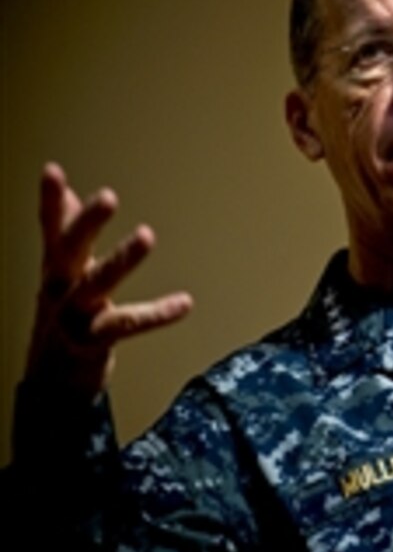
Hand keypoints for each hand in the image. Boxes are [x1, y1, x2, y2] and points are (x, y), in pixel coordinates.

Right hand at [24, 163, 191, 400]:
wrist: (51, 382)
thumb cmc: (64, 316)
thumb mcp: (62, 273)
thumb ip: (65, 233)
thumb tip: (65, 193)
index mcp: (56, 269)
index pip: (51, 229)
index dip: (49, 201)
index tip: (51, 170)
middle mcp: (59, 290)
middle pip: (70, 250)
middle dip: (86, 223)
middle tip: (107, 196)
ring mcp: (73, 317)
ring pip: (96, 284)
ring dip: (121, 259)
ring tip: (146, 235)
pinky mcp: (92, 343)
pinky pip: (127, 324)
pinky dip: (157, 313)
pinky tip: (185, 303)